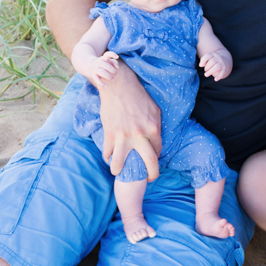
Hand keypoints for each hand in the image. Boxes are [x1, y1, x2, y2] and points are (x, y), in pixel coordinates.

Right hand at [88, 51, 119, 87]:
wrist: (89, 66)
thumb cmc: (103, 64)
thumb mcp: (108, 61)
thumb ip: (114, 62)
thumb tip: (117, 67)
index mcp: (103, 58)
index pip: (107, 54)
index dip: (112, 54)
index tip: (117, 57)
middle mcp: (98, 63)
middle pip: (106, 66)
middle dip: (113, 71)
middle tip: (116, 74)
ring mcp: (95, 69)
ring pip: (102, 72)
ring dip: (109, 76)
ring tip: (113, 79)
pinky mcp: (93, 75)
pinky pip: (97, 80)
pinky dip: (101, 84)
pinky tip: (106, 86)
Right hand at [98, 65, 161, 179]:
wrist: (118, 86)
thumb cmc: (138, 96)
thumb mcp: (154, 110)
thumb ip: (156, 126)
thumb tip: (156, 141)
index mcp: (153, 127)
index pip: (158, 150)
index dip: (156, 156)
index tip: (152, 158)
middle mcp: (140, 134)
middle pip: (150, 162)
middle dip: (151, 175)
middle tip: (148, 179)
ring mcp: (123, 136)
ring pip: (120, 164)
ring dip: (119, 171)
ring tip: (118, 172)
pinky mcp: (110, 134)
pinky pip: (107, 153)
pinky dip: (107, 157)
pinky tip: (109, 157)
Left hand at [199, 47, 231, 80]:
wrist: (224, 61)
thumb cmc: (212, 61)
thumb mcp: (208, 59)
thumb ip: (203, 61)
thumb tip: (200, 65)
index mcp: (213, 54)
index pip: (208, 55)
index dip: (203, 61)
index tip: (201, 65)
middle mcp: (218, 58)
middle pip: (212, 62)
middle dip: (206, 67)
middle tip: (205, 70)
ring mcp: (222, 63)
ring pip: (217, 67)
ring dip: (210, 72)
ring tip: (206, 75)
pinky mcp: (224, 69)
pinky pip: (222, 73)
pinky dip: (219, 76)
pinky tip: (215, 79)